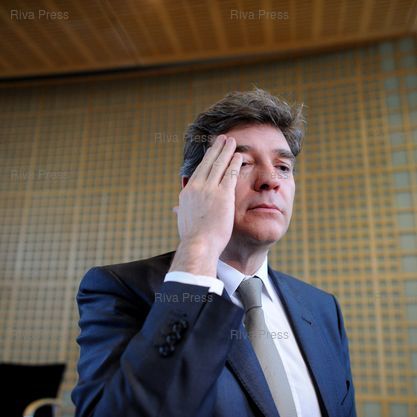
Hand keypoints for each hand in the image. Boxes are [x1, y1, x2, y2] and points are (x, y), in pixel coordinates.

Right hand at [170, 135, 241, 275]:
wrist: (198, 244)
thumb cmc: (193, 238)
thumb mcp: (184, 220)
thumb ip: (183, 210)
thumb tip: (177, 209)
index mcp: (187, 193)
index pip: (199, 172)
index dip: (206, 160)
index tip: (210, 152)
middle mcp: (197, 187)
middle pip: (208, 163)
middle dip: (216, 149)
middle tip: (222, 138)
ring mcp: (210, 189)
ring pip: (219, 165)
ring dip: (226, 151)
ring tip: (232, 141)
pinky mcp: (223, 195)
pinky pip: (230, 174)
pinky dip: (234, 163)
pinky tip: (239, 156)